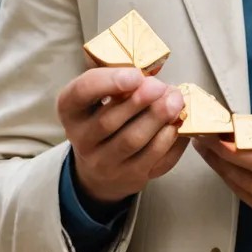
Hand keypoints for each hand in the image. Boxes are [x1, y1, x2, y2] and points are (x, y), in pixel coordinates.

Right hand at [56, 67, 188, 205]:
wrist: (101, 166)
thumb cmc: (104, 116)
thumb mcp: (100, 95)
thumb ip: (119, 80)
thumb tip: (153, 77)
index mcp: (71, 110)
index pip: (82, 93)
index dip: (109, 82)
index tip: (137, 75)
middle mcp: (81, 139)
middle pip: (109, 120)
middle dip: (140, 101)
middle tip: (163, 87)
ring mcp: (104, 163)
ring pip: (133, 141)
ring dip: (159, 118)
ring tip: (176, 102)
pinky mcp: (129, 177)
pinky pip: (154, 159)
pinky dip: (171, 138)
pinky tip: (179, 122)